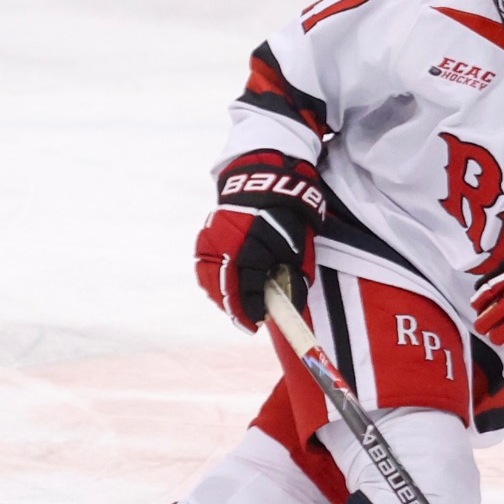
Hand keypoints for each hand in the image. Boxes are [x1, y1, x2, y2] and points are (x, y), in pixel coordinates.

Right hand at [194, 151, 325, 329]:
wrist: (265, 180)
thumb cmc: (288, 215)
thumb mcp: (300, 246)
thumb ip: (294, 276)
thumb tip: (289, 305)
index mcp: (253, 243)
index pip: (249, 285)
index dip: (252, 308)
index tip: (257, 322)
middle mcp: (227, 241)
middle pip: (224, 285)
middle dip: (235, 309)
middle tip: (247, 323)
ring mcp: (212, 237)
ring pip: (210, 278)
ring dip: (222, 297)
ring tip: (235, 310)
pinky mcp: (205, 235)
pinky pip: (204, 266)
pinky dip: (212, 282)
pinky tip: (223, 292)